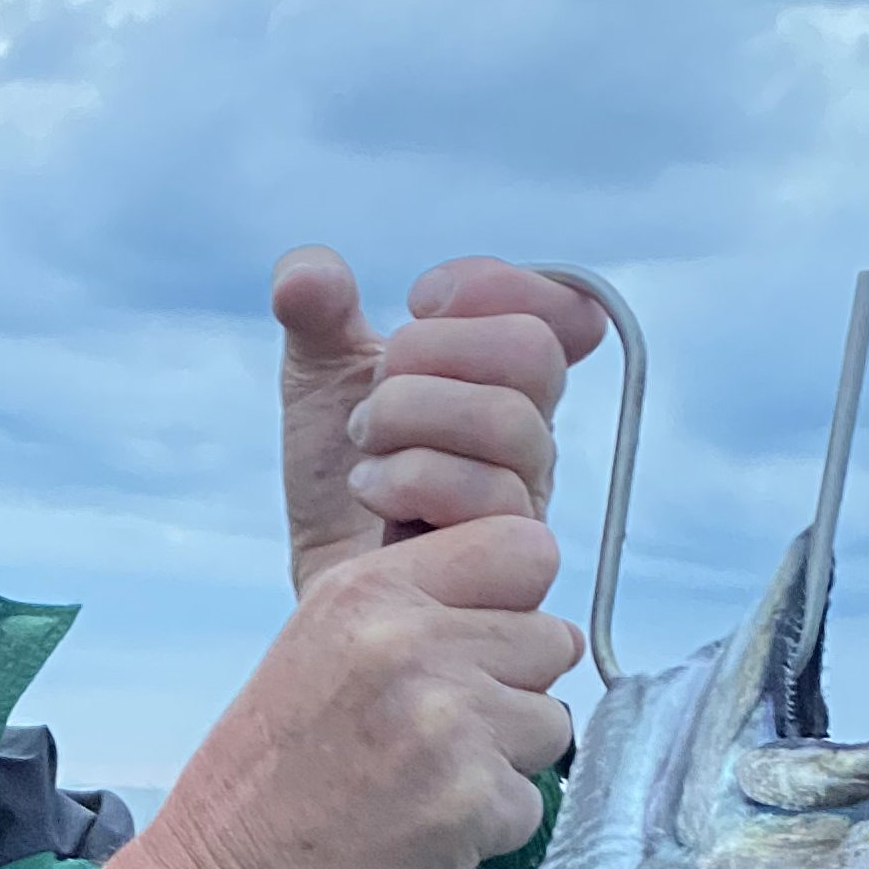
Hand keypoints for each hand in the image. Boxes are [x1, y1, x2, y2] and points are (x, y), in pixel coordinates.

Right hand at [107, 518, 575, 868]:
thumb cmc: (270, 771)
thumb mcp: (322, 640)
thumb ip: (420, 605)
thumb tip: (538, 618)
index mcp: (372, 590)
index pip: (524, 548)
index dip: (517, 599)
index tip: (485, 639)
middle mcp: (415, 642)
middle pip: (552, 639)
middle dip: (513, 686)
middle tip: (441, 727)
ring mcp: (450, 721)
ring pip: (551, 722)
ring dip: (506, 758)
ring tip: (428, 778)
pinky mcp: (473, 800)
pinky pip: (532, 801)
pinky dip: (491, 824)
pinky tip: (425, 826)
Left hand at [275, 250, 608, 595]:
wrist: (329, 593)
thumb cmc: (339, 486)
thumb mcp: (320, 382)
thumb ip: (318, 312)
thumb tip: (307, 274)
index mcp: (507, 380)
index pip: (560, 307)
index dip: (493, 286)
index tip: (418, 299)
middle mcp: (531, 436)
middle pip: (532, 354)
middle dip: (435, 353)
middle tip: (377, 389)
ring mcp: (527, 498)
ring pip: (510, 423)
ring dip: (413, 416)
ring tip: (364, 444)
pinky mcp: (510, 560)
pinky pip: (487, 495)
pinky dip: (409, 476)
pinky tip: (369, 488)